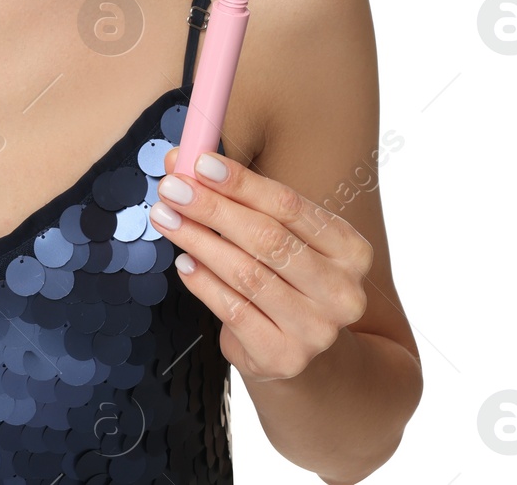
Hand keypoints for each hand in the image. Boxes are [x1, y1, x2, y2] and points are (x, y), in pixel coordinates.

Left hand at [148, 150, 374, 382]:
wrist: (301, 350)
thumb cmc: (285, 279)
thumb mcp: (280, 236)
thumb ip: (240, 198)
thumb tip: (182, 160)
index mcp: (350, 250)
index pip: (289, 206)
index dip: (241, 182)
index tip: (200, 163)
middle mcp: (341, 291)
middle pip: (267, 239)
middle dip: (213, 208)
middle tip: (172, 188)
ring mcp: (316, 329)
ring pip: (247, 274)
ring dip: (199, 240)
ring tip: (167, 218)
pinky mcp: (284, 356)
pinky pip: (234, 310)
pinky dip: (203, 282)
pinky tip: (184, 262)